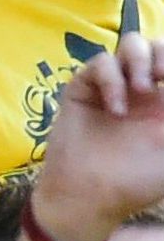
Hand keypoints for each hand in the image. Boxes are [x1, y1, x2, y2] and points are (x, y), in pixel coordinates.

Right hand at [29, 35, 163, 240]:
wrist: (90, 195)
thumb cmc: (137, 182)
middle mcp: (145, 91)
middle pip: (157, 48)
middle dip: (163, 54)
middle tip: (163, 76)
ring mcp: (114, 86)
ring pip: (130, 44)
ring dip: (140, 60)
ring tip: (141, 87)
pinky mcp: (84, 86)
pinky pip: (99, 62)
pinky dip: (110, 80)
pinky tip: (115, 110)